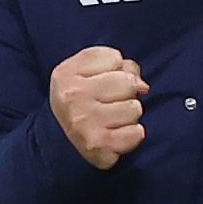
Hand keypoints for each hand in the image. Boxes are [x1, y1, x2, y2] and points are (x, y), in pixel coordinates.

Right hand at [50, 47, 147, 168]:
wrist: (59, 142)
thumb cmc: (81, 101)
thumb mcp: (88, 73)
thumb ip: (119, 67)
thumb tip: (143, 86)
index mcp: (66, 73)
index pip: (114, 58)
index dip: (114, 70)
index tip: (100, 81)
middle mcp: (72, 96)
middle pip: (127, 82)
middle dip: (126, 92)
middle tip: (108, 103)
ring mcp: (84, 122)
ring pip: (135, 108)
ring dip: (129, 115)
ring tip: (111, 119)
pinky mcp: (98, 145)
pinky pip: (137, 133)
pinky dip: (131, 135)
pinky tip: (115, 135)